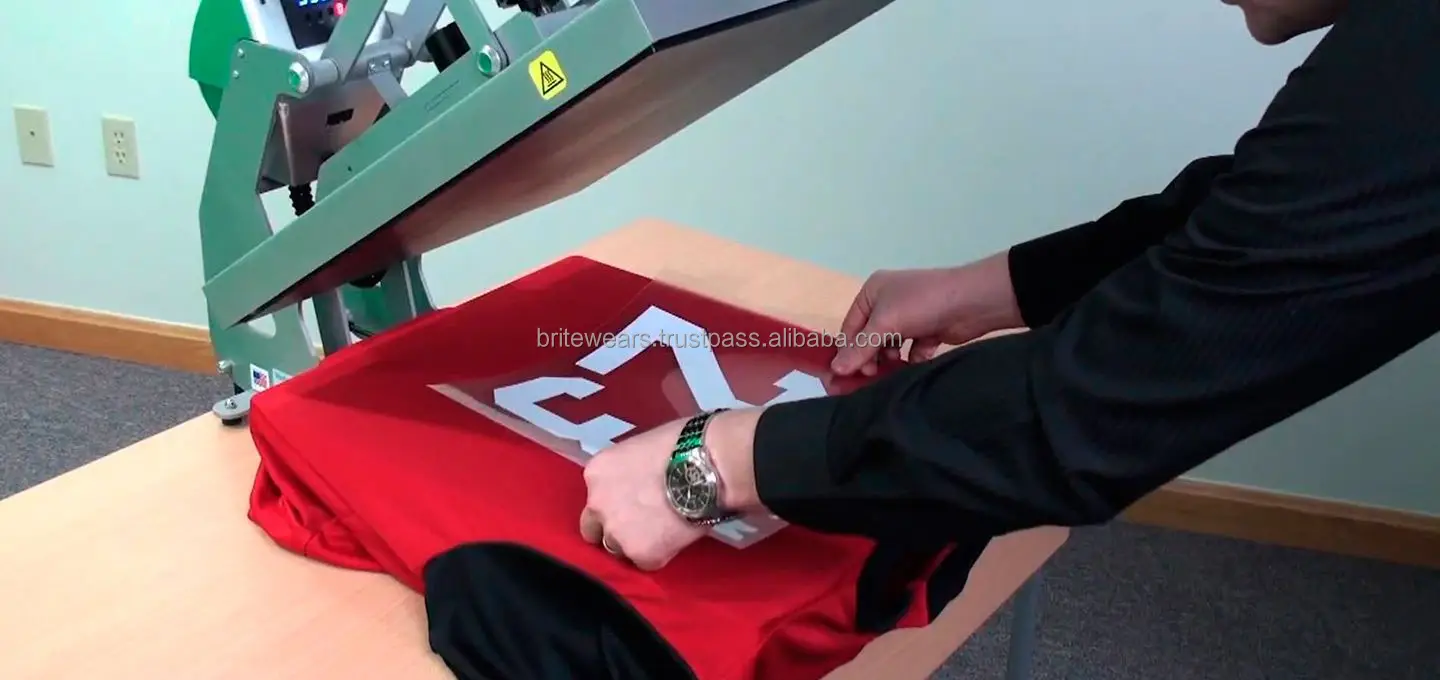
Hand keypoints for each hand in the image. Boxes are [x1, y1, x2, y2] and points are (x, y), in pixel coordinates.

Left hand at [579, 418, 707, 570]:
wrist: (707, 466)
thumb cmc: (681, 444)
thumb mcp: (639, 448)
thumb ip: (627, 472)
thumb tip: (638, 481)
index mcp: (597, 473)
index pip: (594, 499)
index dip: (613, 502)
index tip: (630, 502)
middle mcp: (597, 505)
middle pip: (594, 529)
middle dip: (613, 528)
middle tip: (640, 523)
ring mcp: (617, 533)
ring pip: (618, 548)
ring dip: (635, 542)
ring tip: (662, 532)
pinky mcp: (642, 554)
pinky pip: (646, 562)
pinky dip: (660, 553)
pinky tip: (676, 537)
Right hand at [831, 252, 1022, 375]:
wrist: (971, 301)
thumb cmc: (920, 304)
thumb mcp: (885, 324)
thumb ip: (860, 349)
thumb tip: (835, 370)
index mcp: (872, 292)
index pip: (851, 326)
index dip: (848, 350)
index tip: (848, 375)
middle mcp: (888, 302)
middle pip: (870, 337)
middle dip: (870, 357)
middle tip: (871, 376)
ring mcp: (910, 316)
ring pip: (891, 345)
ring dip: (890, 359)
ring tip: (892, 371)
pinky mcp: (928, 330)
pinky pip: (912, 349)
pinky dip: (912, 358)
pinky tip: (916, 363)